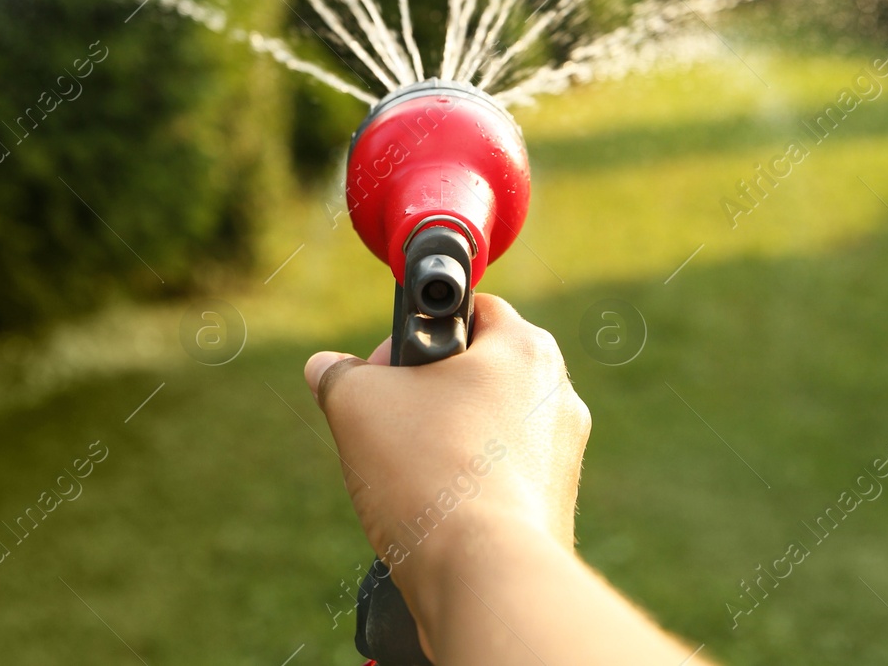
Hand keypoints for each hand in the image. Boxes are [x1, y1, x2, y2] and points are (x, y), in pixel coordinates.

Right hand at [303, 294, 591, 623]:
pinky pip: (498, 478)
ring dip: (442, 442)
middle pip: (476, 373)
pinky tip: (431, 509)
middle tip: (385, 423)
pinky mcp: (555, 506)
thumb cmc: (431, 473)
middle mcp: (557, 395)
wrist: (483, 577)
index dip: (413, 334)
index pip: (470, 311)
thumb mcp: (358, 404)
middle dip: (424, 395)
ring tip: (404, 474)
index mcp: (526, 348)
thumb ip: (339, 374)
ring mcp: (562, 455)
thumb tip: (325, 368)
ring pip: (486, 429)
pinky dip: (464, 486)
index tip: (381, 371)